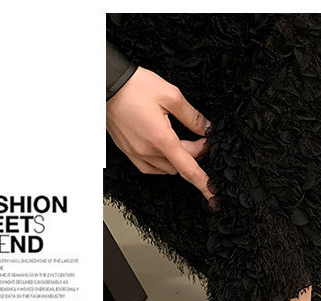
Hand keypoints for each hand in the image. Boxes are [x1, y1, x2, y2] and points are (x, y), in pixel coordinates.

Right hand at [106, 66, 216, 208]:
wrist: (106, 83)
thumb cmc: (135, 86)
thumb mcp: (171, 95)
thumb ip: (192, 116)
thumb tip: (206, 129)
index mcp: (161, 139)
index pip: (189, 169)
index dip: (204, 184)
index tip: (215, 197)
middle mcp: (147, 151)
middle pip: (180, 164)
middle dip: (195, 153)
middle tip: (201, 136)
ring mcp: (136, 153)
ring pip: (166, 168)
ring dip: (178, 158)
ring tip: (181, 139)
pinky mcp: (127, 151)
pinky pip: (150, 168)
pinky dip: (163, 163)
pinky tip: (165, 151)